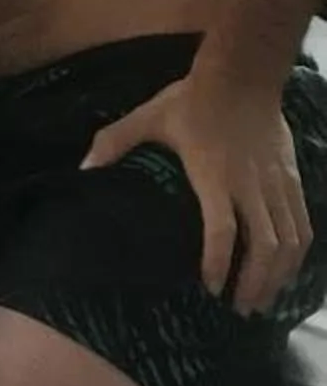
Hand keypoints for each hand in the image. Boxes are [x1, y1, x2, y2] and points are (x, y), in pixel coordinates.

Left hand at [85, 70, 312, 313]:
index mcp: (214, 174)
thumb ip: (115, 142)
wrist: (242, 77)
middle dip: (253, 282)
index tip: (210, 286)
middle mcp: (250, 185)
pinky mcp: (292, 181)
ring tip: (262, 299)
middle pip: (263, 246)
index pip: (221, 228)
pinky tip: (286, 271)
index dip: (217, 261)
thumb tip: (83, 168)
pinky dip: (298, 255)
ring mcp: (275, 185)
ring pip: (288, 242)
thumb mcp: (147, 117)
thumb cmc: (191, 100)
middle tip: (239, 308)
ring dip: (278, 276)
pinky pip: (302, 226)